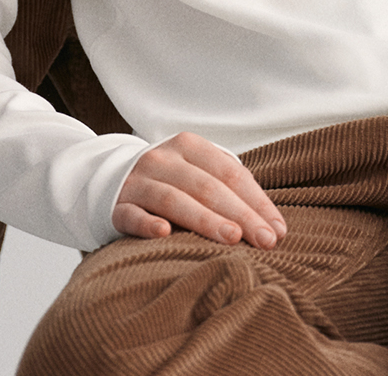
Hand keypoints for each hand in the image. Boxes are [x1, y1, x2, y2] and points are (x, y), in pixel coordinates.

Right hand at [113, 132, 285, 248]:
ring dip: (203, 219)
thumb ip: (230, 190)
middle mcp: (163, 159)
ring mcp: (138, 181)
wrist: (110, 178)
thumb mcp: (198, 173)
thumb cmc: (172, 182)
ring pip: (173, 199)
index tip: (277, 230)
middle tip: (265, 241)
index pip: (229, 172)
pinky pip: (132, 214)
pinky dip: (147, 223)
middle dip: (239, 214)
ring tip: (231, 238)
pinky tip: (164, 233)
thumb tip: (273, 225)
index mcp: (189, 146)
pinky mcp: (117, 205)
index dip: (256, 200)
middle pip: (206, 186)